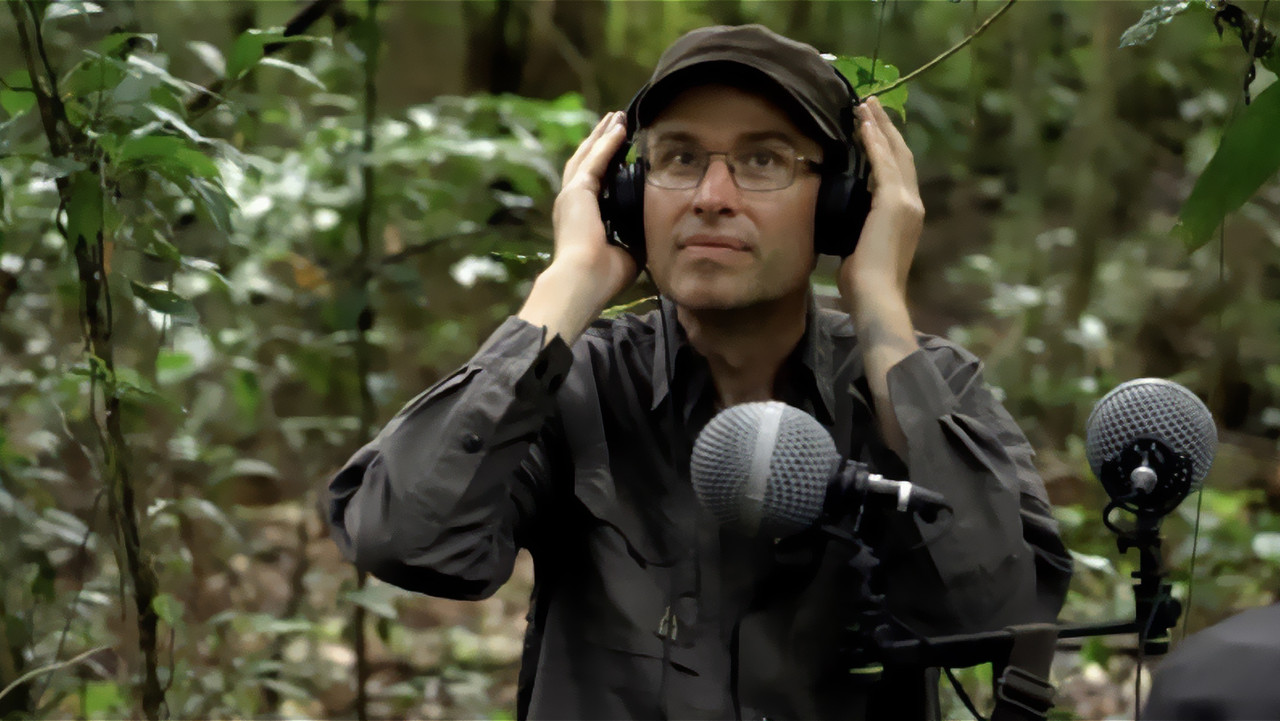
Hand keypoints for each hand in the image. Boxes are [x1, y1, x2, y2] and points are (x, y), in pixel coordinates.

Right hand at [517, 111, 637, 345]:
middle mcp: (572, 203)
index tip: (620, 149)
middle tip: (615, 122)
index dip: (606, 164)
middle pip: (586, 162)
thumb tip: (654, 230)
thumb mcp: (628, 252)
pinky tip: (619, 129)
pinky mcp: (577, 191)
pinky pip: (595, 160)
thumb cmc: (603, 277)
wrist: (584, 281)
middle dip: (600, 141)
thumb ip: (636, 237)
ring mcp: (571, 195)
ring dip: (602, 135)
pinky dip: (607, 143)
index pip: (594, 182)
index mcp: (581, 218)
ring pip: (588, 155)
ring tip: (616, 118)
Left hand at [838, 96, 923, 306]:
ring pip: (894, 153)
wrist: (875, 296)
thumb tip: (838, 216)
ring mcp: (907, 202)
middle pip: (900, 155)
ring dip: (879, 127)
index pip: (897, 172)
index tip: (871, 128)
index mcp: (906, 216)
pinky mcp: (895, 202)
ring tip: (865, 105)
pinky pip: (883, 163)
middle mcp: (913, 204)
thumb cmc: (863, 282)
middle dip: (885, 128)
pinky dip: (874, 141)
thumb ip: (856, 226)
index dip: (886, 147)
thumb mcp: (858, 246)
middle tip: (870, 104)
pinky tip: (863, 125)